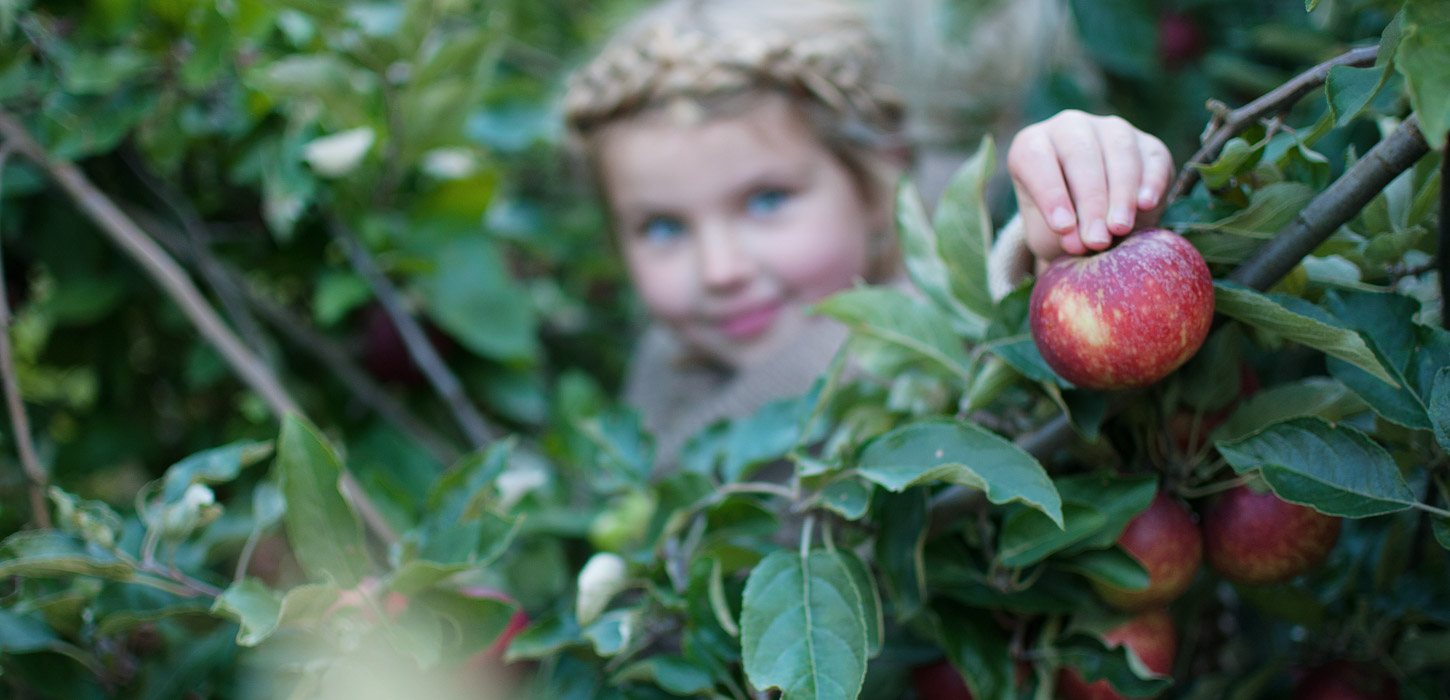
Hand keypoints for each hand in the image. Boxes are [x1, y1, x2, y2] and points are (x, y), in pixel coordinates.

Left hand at [1007, 110, 1173, 263]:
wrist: (1095, 224)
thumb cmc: (1061, 226)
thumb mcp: (1048, 235)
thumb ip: (1060, 235)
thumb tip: (1079, 242)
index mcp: (1031, 145)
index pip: (1035, 159)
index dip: (1050, 193)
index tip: (1063, 228)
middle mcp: (1069, 127)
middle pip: (1080, 153)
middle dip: (1090, 200)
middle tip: (1096, 239)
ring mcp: (1110, 130)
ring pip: (1119, 150)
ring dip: (1120, 192)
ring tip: (1119, 228)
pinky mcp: (1147, 144)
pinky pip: (1152, 157)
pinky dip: (1151, 180)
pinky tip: (1146, 205)